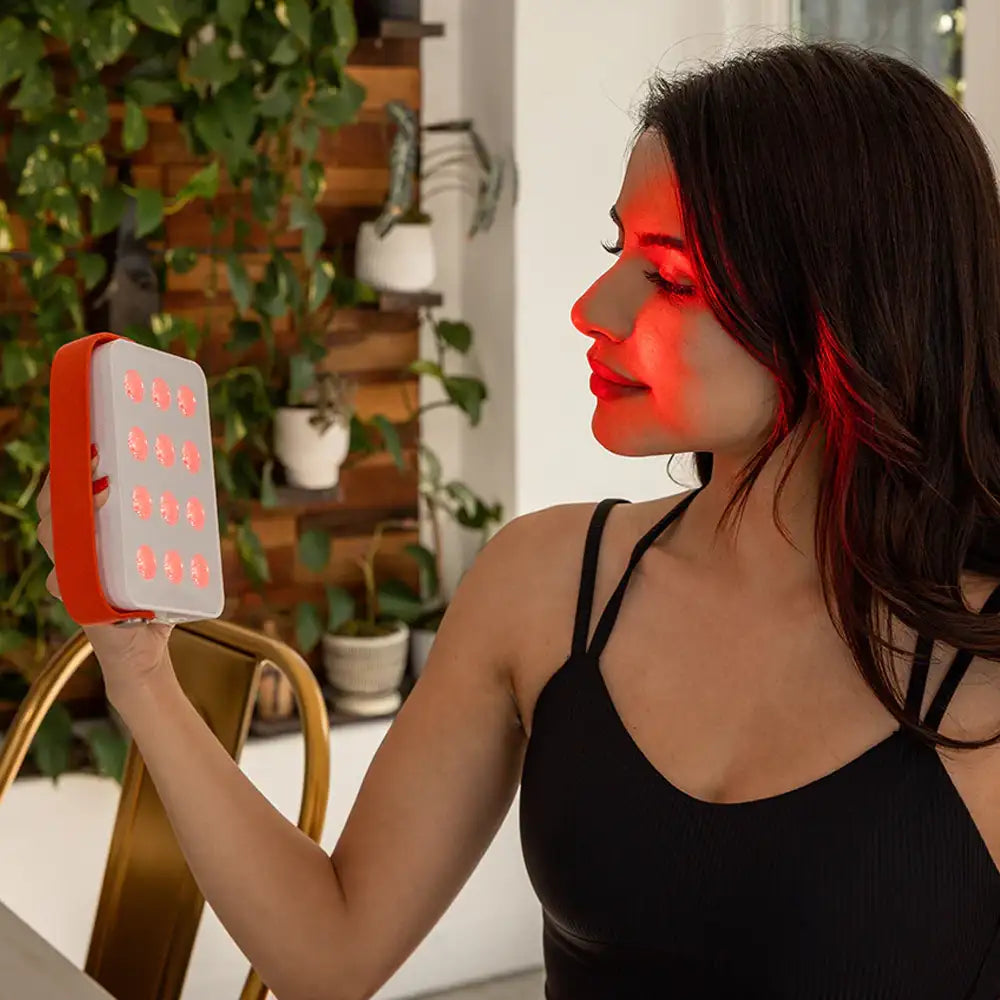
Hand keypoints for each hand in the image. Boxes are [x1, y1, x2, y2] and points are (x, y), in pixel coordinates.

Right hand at [35, 447, 174, 704]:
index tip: (92, 442)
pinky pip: (64, 582)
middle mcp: (75, 552)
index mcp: (92, 535)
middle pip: (54, 508)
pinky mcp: (79, 602)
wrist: (147, 652)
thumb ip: (170, 527)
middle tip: (99, 459)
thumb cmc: (155, 600)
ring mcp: (72, 576)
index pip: (70, 494)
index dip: (72, 468)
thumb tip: (200, 484)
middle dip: (68, 481)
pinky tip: (86, 557)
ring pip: (55, 538)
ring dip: (72, 514)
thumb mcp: (166, 556)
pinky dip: (72, 569)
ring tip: (102, 492)